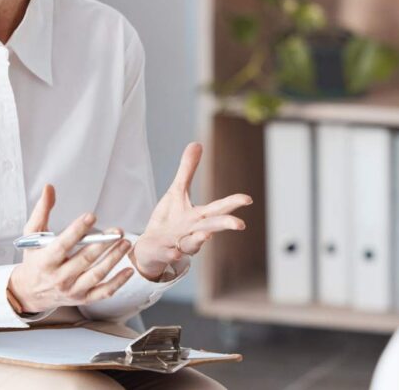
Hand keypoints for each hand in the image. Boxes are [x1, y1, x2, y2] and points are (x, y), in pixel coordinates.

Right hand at [7, 185, 133, 313]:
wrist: (29, 292)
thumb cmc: (34, 260)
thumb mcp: (32, 235)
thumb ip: (42, 211)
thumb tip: (49, 188)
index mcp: (46, 261)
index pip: (63, 244)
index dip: (77, 230)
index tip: (91, 216)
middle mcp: (59, 277)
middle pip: (84, 259)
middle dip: (103, 244)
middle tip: (118, 230)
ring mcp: (72, 290)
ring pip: (96, 275)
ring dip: (113, 259)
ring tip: (126, 243)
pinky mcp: (82, 298)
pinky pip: (103, 292)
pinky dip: (118, 282)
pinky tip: (129, 271)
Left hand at [132, 143, 252, 280]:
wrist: (151, 246)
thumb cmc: (169, 218)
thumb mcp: (177, 191)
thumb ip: (188, 170)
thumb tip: (197, 144)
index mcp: (198, 216)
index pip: (218, 208)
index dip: (232, 203)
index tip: (247, 199)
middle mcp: (193, 231)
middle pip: (211, 227)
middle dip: (225, 224)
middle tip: (240, 224)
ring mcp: (179, 243)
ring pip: (193, 244)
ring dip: (199, 240)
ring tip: (205, 235)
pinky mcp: (164, 252)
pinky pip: (170, 255)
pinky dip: (173, 255)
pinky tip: (175, 253)